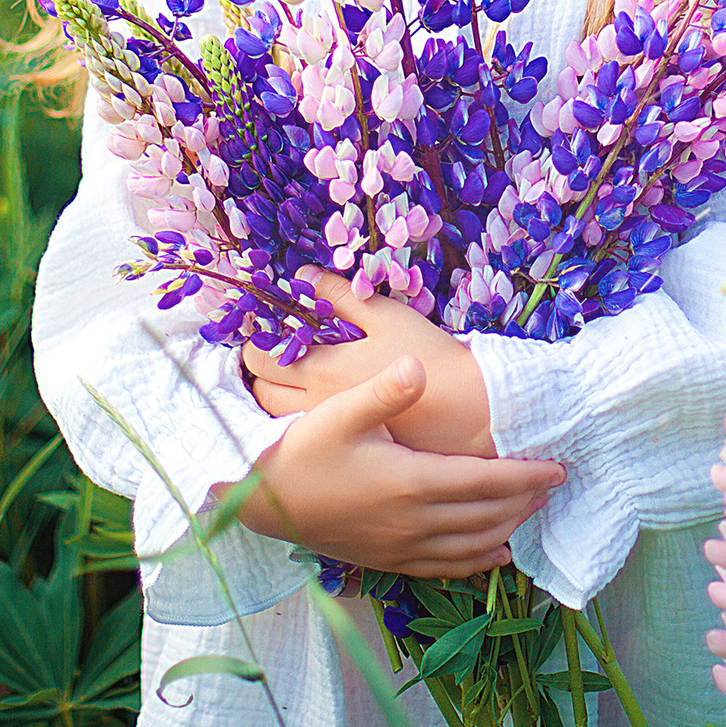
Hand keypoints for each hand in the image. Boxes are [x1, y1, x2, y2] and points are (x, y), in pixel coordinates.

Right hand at [234, 355, 564, 576]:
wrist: (260, 502)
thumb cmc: (301, 451)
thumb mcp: (339, 412)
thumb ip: (385, 391)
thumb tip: (418, 366)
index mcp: (410, 483)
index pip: (485, 482)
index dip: (526, 476)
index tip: (558, 468)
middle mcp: (413, 522)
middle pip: (487, 515)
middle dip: (525, 500)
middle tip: (554, 484)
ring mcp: (400, 547)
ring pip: (472, 544)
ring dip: (508, 528)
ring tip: (533, 511)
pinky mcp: (386, 561)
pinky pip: (445, 568)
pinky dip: (477, 562)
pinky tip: (495, 555)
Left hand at [246, 274, 494, 457]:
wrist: (471, 413)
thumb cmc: (430, 358)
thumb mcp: (386, 316)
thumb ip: (340, 296)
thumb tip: (303, 277)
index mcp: (321, 371)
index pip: (259, 359)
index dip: (254, 343)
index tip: (266, 331)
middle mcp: (316, 408)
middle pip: (260, 393)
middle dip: (260, 373)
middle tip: (275, 356)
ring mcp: (330, 433)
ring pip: (277, 420)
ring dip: (276, 399)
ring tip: (293, 380)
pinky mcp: (348, 449)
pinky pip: (305, 437)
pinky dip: (299, 420)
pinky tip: (319, 406)